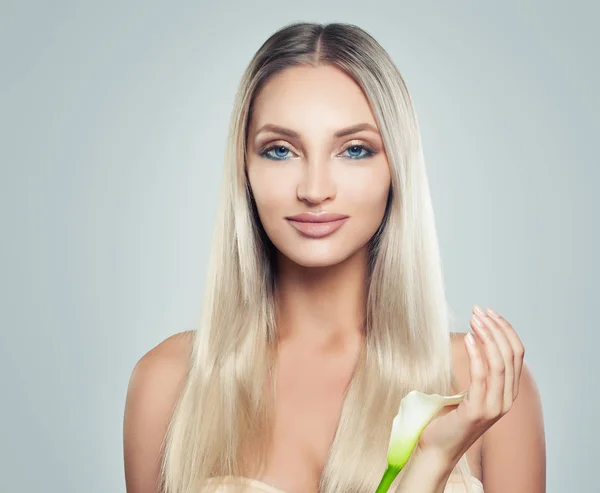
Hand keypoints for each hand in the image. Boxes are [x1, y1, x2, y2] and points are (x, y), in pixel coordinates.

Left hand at [415, 305, 524, 463]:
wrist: (435, 449)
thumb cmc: (447, 418)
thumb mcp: (470, 392)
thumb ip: (479, 373)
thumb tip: (476, 342)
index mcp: (506, 393)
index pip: (516, 354)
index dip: (505, 330)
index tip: (489, 312)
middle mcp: (505, 400)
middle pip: (511, 355)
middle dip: (496, 328)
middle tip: (478, 310)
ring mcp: (494, 407)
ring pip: (499, 362)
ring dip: (487, 335)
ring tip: (474, 318)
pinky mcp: (477, 411)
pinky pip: (481, 376)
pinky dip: (477, 354)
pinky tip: (468, 338)